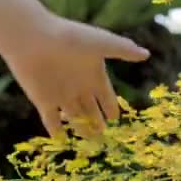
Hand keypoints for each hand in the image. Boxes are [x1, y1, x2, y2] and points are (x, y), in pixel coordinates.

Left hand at [0, 14, 149, 137]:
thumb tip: (146, 54)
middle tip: (106, 139)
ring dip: (83, 130)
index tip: (117, 121)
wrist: (33, 38)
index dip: (112, 109)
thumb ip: (123, 50)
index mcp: (93, 75)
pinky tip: (63, 141)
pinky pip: (51, 121)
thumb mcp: (102, 43)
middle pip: (92, 110)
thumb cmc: (70, 37)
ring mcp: (61, 94)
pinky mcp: (43, 100)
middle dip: (98, 124)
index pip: (107, 98)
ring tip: (92, 143)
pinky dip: (57, 131)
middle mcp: (79, 87)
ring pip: (75, 118)